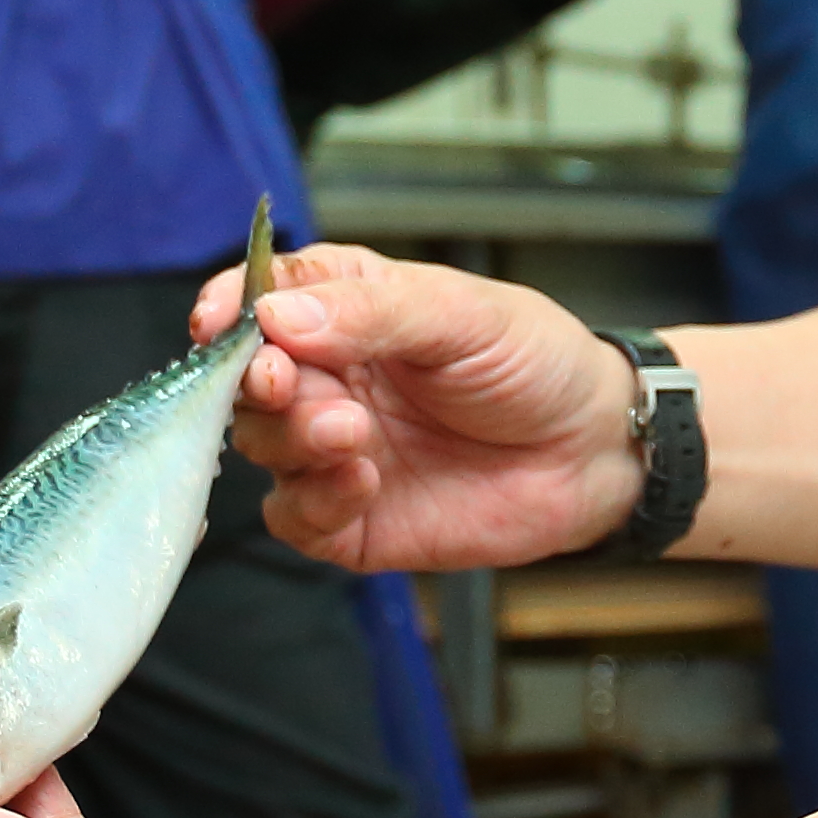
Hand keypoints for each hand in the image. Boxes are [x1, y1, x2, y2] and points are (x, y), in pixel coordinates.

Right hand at [187, 243, 640, 568]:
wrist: (598, 449)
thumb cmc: (536, 363)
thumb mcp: (462, 315)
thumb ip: (372, 312)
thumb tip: (277, 314)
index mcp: (344, 309)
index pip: (258, 299)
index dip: (229, 308)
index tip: (219, 322)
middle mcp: (328, 377)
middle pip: (245, 381)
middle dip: (255, 383)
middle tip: (285, 382)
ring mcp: (334, 449)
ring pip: (261, 447)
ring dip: (290, 439)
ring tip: (350, 432)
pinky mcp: (352, 518)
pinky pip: (295, 517)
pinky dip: (313, 501)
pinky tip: (361, 481)